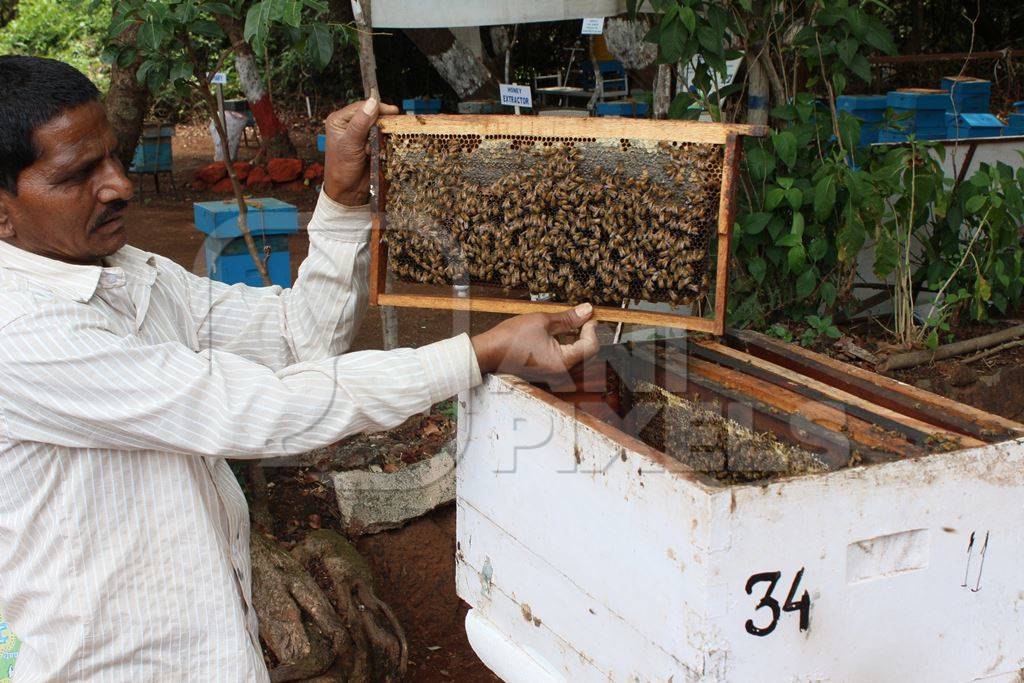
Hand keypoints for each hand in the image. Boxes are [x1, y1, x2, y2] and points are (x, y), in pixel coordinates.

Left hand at [322, 97, 398, 206]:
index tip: (393, 111)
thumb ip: (360, 123)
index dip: (377, 107)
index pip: (361, 107)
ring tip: (381, 143)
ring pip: (378, 127)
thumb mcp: (350, 143)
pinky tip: (382, 150)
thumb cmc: (342, 168)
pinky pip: (381, 138)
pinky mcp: (369, 145)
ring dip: (383, 134)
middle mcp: (349, 125)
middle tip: (391, 127)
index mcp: (339, 120)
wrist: (347, 192)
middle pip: (371, 115)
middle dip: (381, 122)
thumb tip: (372, 103)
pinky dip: (384, 142)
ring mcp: (360, 135)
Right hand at [471, 303, 599, 379]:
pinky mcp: (548, 375)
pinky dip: (568, 349)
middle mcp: (562, 375)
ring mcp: (554, 377)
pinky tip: (559, 336)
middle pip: (588, 355)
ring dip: (578, 342)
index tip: (589, 316)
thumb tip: (587, 311)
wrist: (488, 353)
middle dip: (587, 335)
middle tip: (582, 318)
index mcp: (563, 363)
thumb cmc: (511, 338)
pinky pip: (566, 363)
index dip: (592, 328)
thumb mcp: (543, 321)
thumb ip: (569, 318)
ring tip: (570, 326)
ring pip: (578, 359)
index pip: (591, 346)